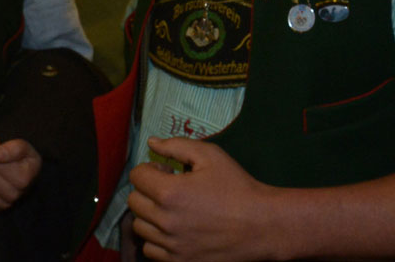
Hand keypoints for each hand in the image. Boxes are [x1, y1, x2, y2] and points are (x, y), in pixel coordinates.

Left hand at [128, 137, 275, 261]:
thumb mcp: (211, 156)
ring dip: (150, 214)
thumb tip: (151, 143)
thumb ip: (177, 146)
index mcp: (170, 192)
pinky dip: (157, 238)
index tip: (168, 170)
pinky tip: (175, 228)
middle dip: (148, 190)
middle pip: (134, 201)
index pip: (137, 177)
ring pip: (140, 226)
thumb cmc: (237, 186)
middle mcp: (165, 221)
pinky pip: (150, 249)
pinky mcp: (178, 261)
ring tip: (173, 209)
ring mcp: (170, 245)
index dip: (151, 168)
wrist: (260, 225)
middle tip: (171, 187)